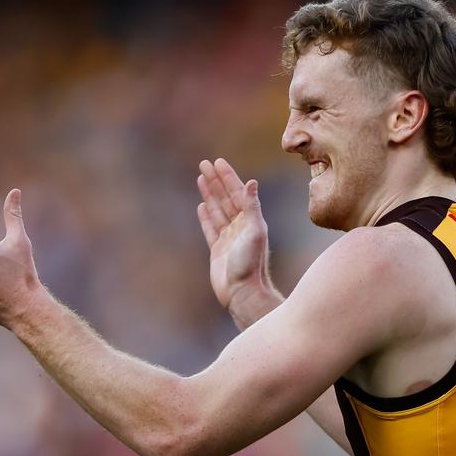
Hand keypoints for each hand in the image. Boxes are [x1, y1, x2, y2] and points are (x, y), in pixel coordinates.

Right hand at [196, 159, 271, 309]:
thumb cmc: (250, 264)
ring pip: (217, 210)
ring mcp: (228, 238)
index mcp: (250, 220)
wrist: (242, 293)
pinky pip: (210, 228)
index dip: (227, 177)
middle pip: (225, 198)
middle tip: (204, 164)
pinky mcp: (218, 250)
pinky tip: (202, 205)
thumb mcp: (254, 231)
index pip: (236, 192)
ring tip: (201, 178)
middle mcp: (240, 227)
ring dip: (209, 194)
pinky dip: (206, 216)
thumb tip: (252, 182)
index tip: (217, 162)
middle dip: (215, 180)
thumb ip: (252, 207)